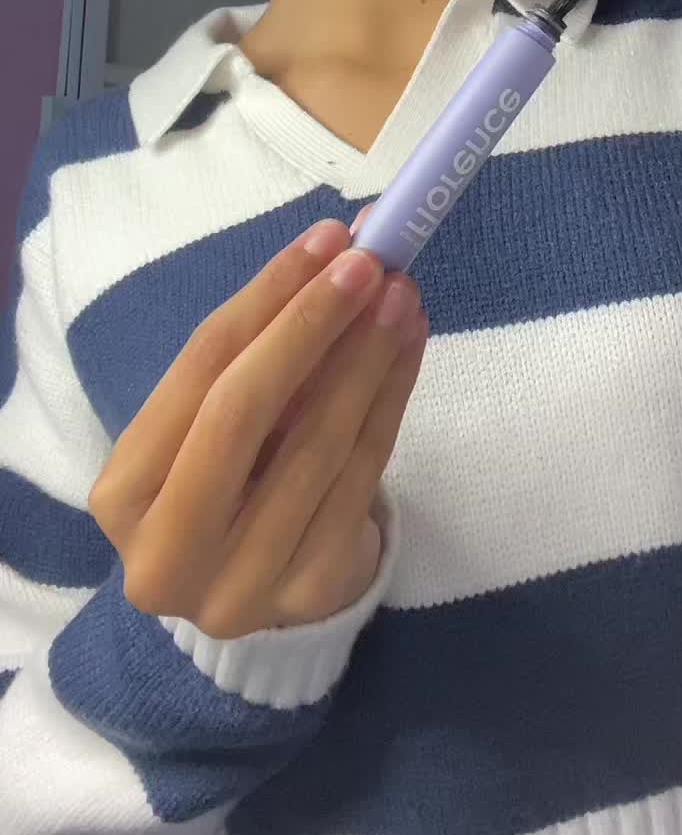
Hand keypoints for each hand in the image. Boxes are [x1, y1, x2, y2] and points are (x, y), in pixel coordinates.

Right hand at [89, 217, 426, 637]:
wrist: (260, 579)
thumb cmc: (229, 473)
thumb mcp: (216, 417)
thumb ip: (258, 346)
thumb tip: (335, 249)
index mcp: (121, 496)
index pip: (197, 372)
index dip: (266, 299)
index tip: (324, 240)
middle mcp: (166, 554)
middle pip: (243, 413)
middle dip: (311, 326)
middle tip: (368, 262)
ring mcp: (240, 586)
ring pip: (316, 445)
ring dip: (366, 357)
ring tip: (401, 296)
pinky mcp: (310, 594)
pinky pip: (360, 477)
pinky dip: (390, 401)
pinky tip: (407, 348)